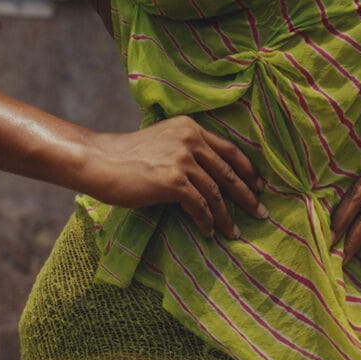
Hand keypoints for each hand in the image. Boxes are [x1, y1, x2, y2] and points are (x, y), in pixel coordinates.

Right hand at [87, 115, 267, 238]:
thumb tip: (210, 177)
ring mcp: (183, 159)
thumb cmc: (127, 156)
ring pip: (216, 192)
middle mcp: (190, 139)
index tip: (260, 186)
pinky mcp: (173, 180)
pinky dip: (206, 221)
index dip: (247, 169)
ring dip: (227, 215)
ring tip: (234, 232)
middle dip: (247, 194)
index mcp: (190, 127)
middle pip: (229, 171)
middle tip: (260, 212)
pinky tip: (208, 232)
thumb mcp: (163, 142)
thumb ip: (186, 150)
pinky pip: (199, 205)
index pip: (229, 149)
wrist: (100, 161)